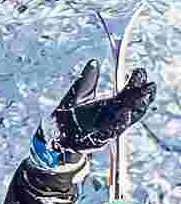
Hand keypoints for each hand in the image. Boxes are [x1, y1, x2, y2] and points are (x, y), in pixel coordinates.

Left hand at [41, 59, 155, 154]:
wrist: (54, 136)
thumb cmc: (69, 115)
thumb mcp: (77, 95)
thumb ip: (85, 81)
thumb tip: (93, 62)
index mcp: (110, 104)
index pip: (128, 92)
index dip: (136, 82)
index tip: (140, 70)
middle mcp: (112, 116)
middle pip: (132, 106)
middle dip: (142, 96)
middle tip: (149, 85)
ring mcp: (106, 129)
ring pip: (126, 120)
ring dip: (134, 110)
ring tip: (142, 98)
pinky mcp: (96, 141)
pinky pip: (109, 134)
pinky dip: (117, 125)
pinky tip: (123, 115)